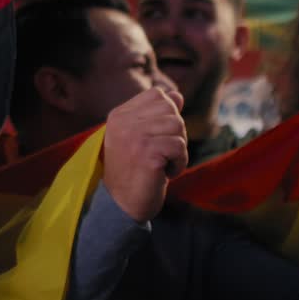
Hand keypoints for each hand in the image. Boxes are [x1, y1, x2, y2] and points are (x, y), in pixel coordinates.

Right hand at [102, 87, 187, 222]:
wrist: (119, 205)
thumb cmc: (132, 171)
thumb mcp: (140, 137)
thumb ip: (155, 115)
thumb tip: (177, 95)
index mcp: (119, 115)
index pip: (157, 95)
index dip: (167, 115)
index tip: (157, 138)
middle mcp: (124, 122)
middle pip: (171, 110)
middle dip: (175, 132)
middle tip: (162, 154)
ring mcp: (134, 136)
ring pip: (178, 126)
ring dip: (179, 149)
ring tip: (163, 164)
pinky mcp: (147, 153)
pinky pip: (179, 147)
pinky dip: (179, 163)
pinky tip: (165, 173)